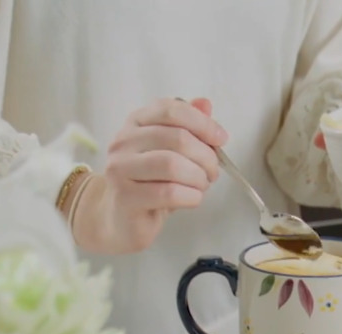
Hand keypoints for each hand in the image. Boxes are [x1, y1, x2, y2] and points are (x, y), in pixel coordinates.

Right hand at [70, 97, 226, 253]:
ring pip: (172, 165)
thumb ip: (188, 127)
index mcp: (136, 123)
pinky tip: (193, 199)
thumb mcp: (172, 152)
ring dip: (198, 177)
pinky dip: (191, 196)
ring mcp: (120, 169)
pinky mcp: (125, 198)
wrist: (122, 220)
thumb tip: (205, 104)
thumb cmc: (151, 184)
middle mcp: (123, 142)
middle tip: (213, 171)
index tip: (221, 138)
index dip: (202, 123)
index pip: (171, 110)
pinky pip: (168, 193)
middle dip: (205, 156)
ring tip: (202, 185)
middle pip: (176, 138)